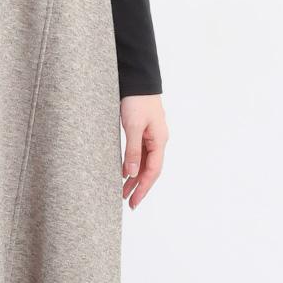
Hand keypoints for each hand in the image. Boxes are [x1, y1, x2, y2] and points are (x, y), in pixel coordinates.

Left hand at [121, 94, 167, 208]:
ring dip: (135, 178)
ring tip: (123, 192)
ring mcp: (152, 136)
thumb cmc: (137, 100)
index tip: (134, 201)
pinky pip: (140, 153)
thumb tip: (132, 173)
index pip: (153, 171)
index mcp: (159, 140)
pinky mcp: (144, 131)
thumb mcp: (133, 126)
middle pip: (150, 170)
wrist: (138, 80)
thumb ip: (133, 151)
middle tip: (129, 203)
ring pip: (145, 163)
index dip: (144, 188)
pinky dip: (133, 165)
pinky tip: (125, 173)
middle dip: (140, 187)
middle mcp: (158, 140)